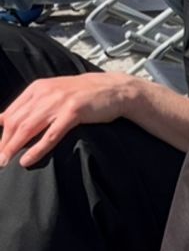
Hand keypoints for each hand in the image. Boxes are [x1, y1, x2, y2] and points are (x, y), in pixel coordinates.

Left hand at [0, 72, 135, 168]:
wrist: (115, 89)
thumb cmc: (86, 94)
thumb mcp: (56, 92)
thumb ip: (35, 103)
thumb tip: (9, 119)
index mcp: (37, 88)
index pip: (11, 113)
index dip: (1, 133)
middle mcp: (44, 93)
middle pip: (16, 122)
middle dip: (4, 143)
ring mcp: (59, 102)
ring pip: (28, 128)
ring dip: (13, 147)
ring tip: (5, 162)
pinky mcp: (74, 112)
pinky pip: (51, 134)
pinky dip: (37, 149)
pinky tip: (27, 160)